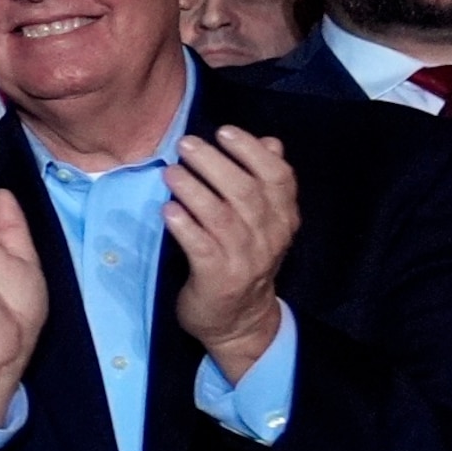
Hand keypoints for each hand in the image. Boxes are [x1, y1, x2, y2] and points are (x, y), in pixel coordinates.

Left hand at [166, 127, 295, 382]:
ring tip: (171, 172)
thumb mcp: (264, 222)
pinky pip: (202, 247)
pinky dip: (185, 226)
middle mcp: (269, 235)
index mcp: (283, 217)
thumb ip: (265, 182)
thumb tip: (270, 141)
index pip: (278, 176)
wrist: (239, 320)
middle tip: (186, 144)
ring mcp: (245, 258)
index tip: (224, 131)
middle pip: (246, 190)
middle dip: (215, 163)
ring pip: (222, 216)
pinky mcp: (219, 278)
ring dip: (194, 190)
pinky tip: (168, 210)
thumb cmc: (244, 259)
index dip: (252, 151)